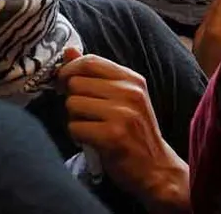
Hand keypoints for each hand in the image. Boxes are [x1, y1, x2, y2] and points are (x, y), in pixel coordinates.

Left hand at [59, 48, 189, 211]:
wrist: (155, 167)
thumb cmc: (134, 132)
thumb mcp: (122, 98)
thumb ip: (96, 75)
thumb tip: (69, 51)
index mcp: (132, 79)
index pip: (91, 61)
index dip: (70, 70)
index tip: (64, 83)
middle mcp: (130, 92)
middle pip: (77, 83)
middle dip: (71, 99)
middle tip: (83, 113)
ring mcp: (123, 113)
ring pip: (73, 104)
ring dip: (74, 119)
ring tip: (89, 127)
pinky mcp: (114, 136)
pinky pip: (75, 127)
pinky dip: (77, 136)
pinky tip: (90, 140)